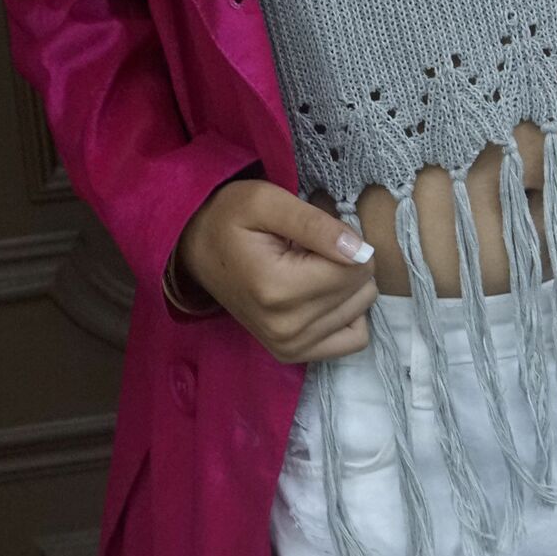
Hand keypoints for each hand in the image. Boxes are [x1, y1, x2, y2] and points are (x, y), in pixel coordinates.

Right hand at [173, 179, 380, 363]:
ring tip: (312, 268)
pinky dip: (348, 314)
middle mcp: (285, 327)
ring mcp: (289, 346)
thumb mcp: (266, 201)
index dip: (348, 241)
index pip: (355, 268)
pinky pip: (352, 340)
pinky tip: (324, 294)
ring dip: (346, 286)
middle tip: (312, 250)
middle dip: (348, 263)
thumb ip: (315, 224)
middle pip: (360, 290)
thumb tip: (361, 251)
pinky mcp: (292, 354)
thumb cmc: (229, 218)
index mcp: (278, 288)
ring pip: (360, 311)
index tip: (318, 232)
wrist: (195, 249)